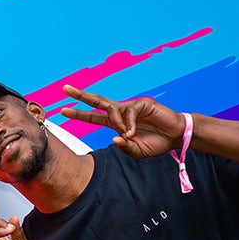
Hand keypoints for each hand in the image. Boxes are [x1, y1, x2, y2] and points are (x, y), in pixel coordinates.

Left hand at [59, 84, 185, 158]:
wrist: (176, 137)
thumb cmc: (156, 143)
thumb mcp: (136, 151)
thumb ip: (124, 147)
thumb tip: (115, 139)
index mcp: (117, 123)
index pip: (94, 116)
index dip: (79, 113)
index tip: (62, 110)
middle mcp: (121, 112)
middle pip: (97, 101)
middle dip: (80, 95)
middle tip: (65, 89)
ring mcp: (131, 106)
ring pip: (113, 109)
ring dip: (116, 123)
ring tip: (127, 135)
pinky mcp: (143, 103)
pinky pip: (129, 112)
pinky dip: (129, 124)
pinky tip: (133, 132)